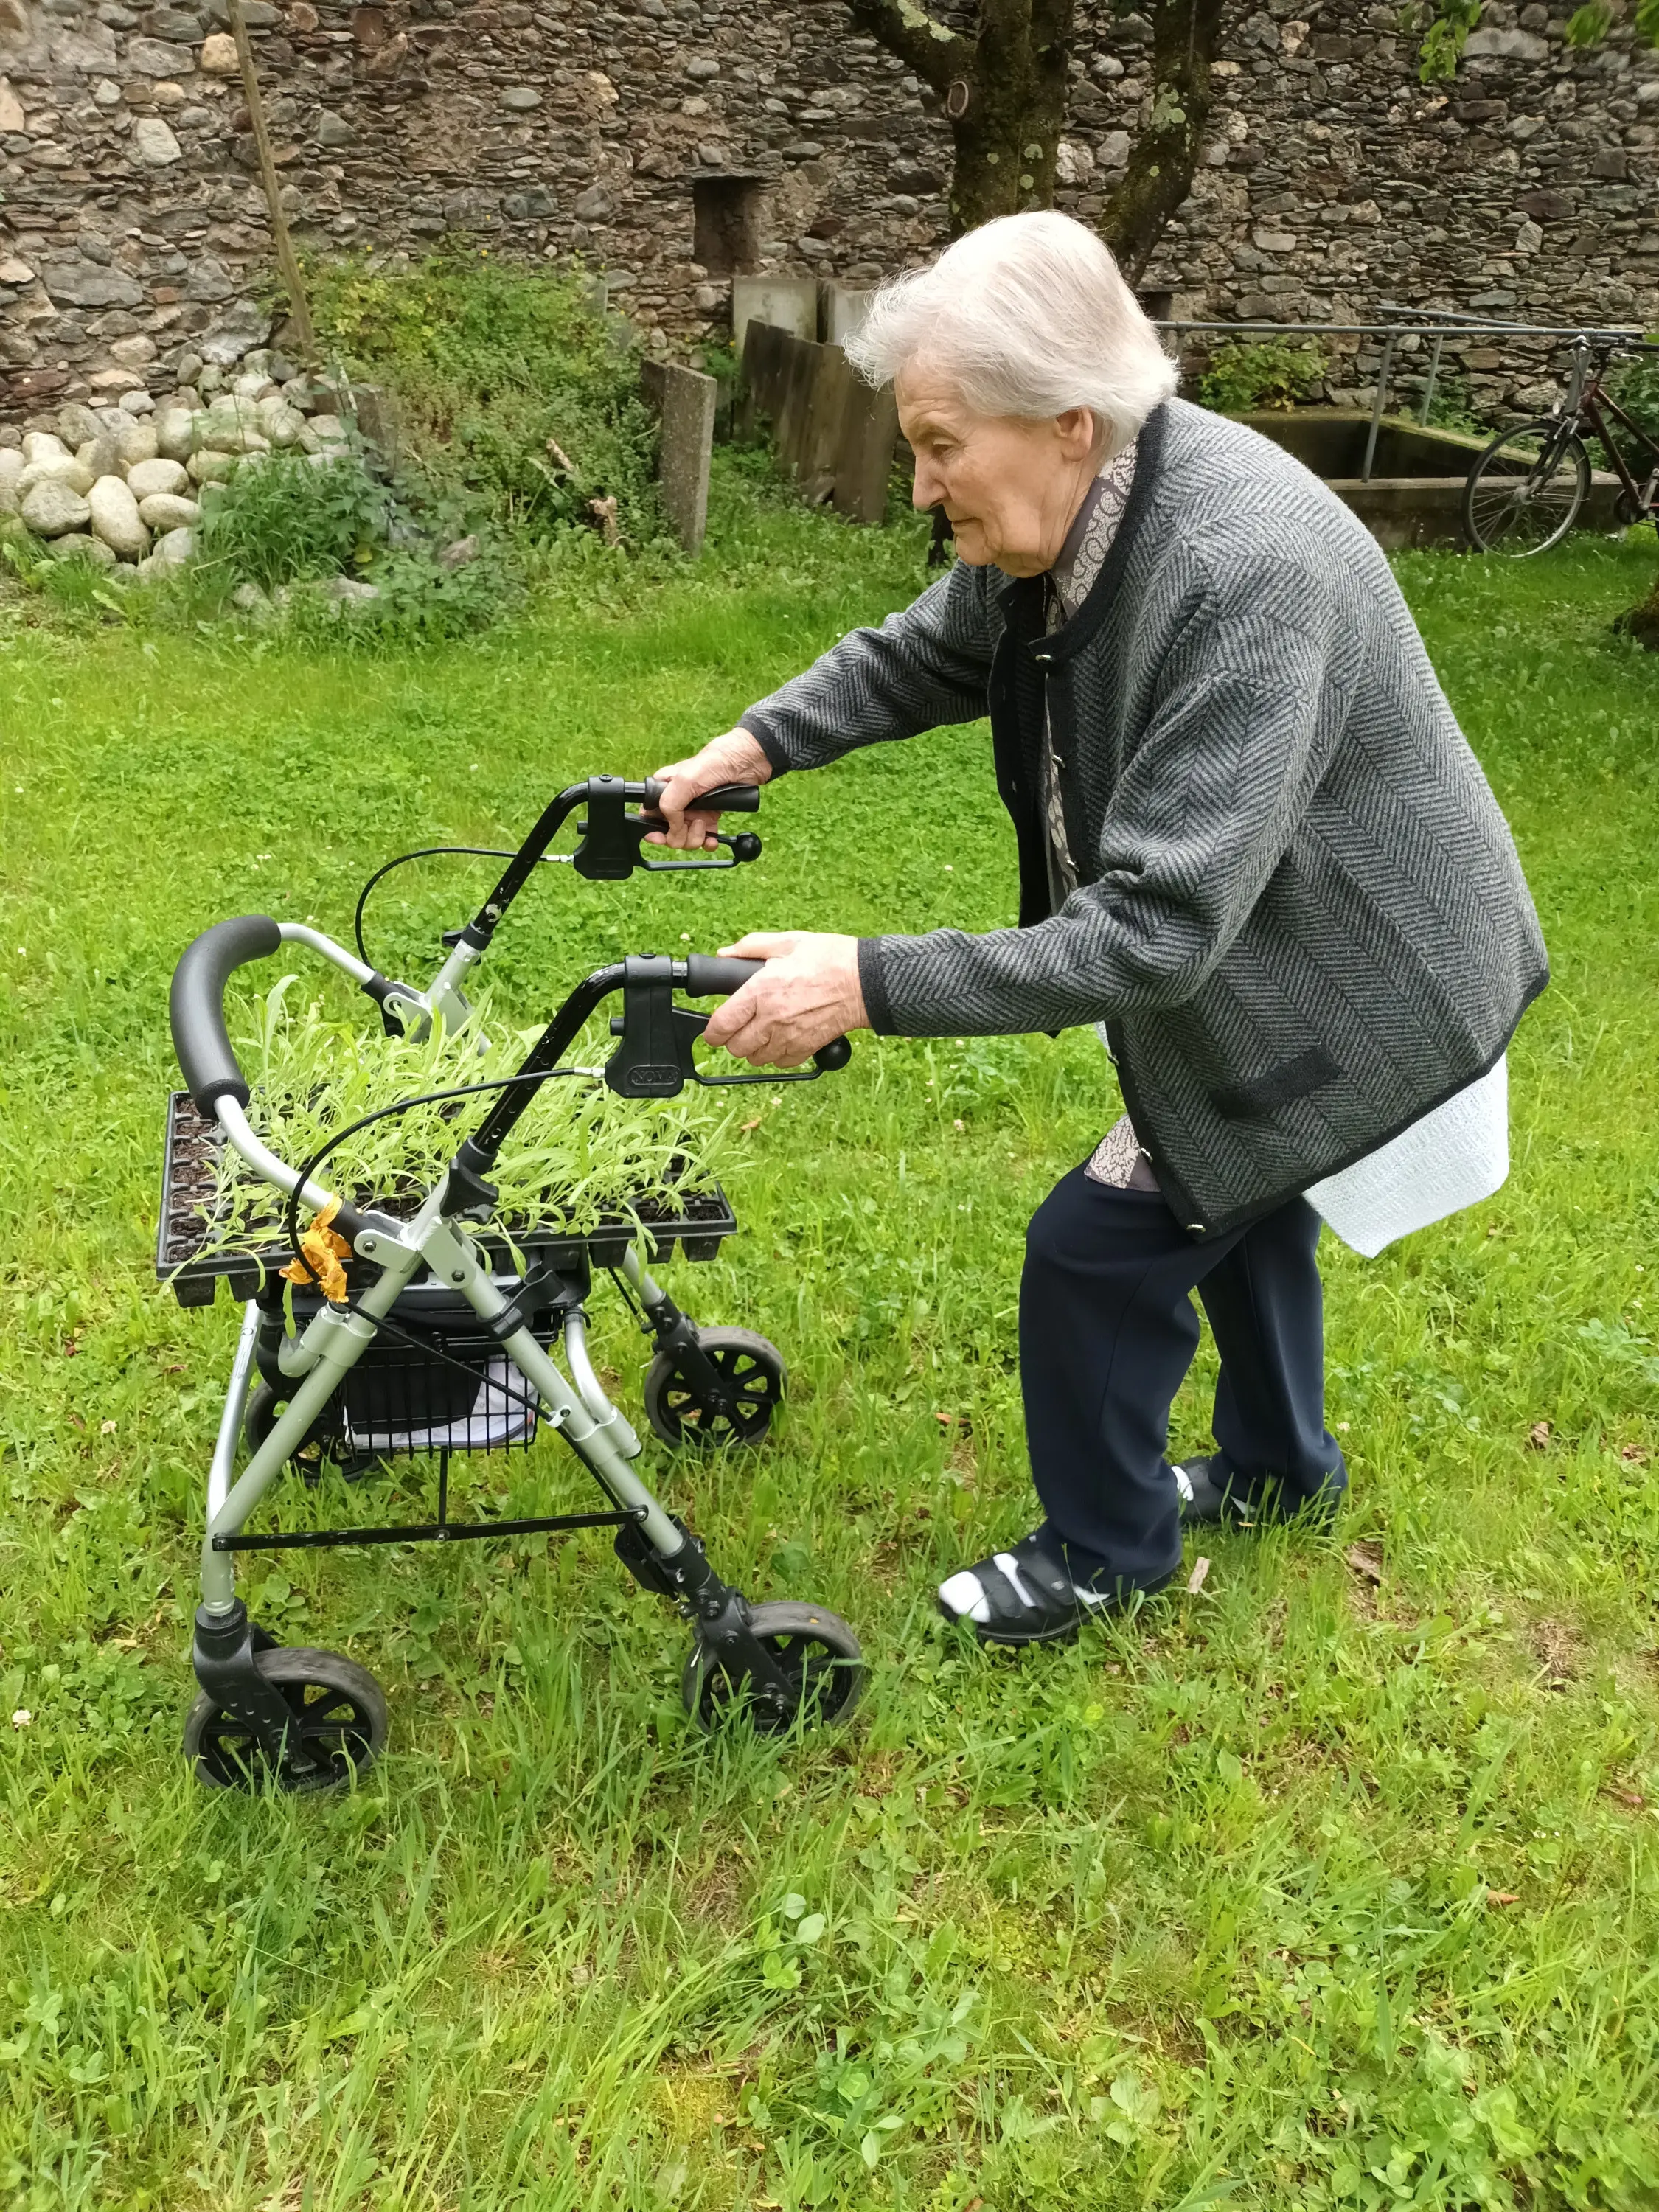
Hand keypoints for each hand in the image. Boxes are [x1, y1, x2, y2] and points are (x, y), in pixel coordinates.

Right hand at [647, 727, 771, 851]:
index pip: (649, 814)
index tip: (660, 836)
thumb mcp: (686, 779)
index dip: (653, 829)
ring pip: (685, 838)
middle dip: (678, 835)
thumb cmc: (716, 762)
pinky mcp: (710, 817)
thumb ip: (670, 803)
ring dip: (694, 838)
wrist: (748, 762)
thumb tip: (670, 825)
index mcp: (665, 788)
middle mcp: (677, 801)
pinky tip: (713, 839)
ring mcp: (694, 810)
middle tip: (691, 825)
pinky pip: (704, 839)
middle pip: (667, 832)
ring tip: (704, 823)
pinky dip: (708, 842)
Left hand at [702, 932, 866, 1068]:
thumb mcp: (789, 941)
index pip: (722, 1024)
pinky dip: (776, 1056)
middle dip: (732, 1039)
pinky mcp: (806, 1048)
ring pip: (756, 1058)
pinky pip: (780, 1063)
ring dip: (754, 1048)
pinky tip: (782, 1039)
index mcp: (761, 991)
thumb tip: (725, 955)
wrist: (866, 982)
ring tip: (762, 1032)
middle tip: (740, 1026)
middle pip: (736, 1047)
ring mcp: (789, 1037)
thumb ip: (752, 947)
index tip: (713, 1029)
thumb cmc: (831, 959)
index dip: (712, 1031)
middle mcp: (771, 1018)